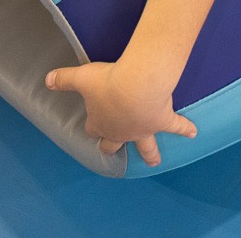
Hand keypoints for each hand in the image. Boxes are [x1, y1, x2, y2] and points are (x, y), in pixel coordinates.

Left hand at [45, 61, 196, 166]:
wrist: (135, 86)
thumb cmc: (107, 82)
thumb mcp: (82, 78)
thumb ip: (64, 79)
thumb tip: (47, 79)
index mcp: (101, 123)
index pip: (93, 129)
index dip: (93, 125)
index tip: (93, 123)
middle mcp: (121, 131)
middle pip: (115, 144)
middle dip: (113, 146)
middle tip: (114, 150)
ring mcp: (143, 129)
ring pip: (146, 147)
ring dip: (150, 154)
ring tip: (154, 162)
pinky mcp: (163, 122)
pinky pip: (176, 127)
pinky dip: (185, 130)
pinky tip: (193, 133)